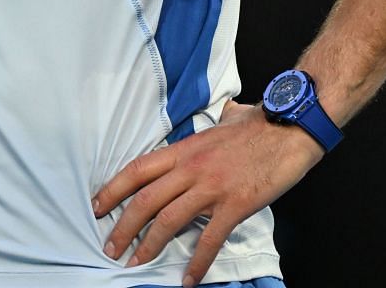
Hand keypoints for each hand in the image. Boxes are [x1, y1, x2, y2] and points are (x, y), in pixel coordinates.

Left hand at [90, 101, 324, 286]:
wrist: (289, 129)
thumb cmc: (257, 126)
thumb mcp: (222, 122)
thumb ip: (213, 126)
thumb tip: (225, 114)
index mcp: (183, 150)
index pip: (137, 170)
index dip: (113, 189)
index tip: (97, 206)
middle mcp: (190, 168)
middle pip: (146, 199)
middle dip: (123, 226)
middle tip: (109, 247)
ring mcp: (211, 187)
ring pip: (169, 219)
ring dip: (148, 244)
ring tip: (135, 262)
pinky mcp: (235, 205)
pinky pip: (210, 239)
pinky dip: (197, 262)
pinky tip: (188, 279)